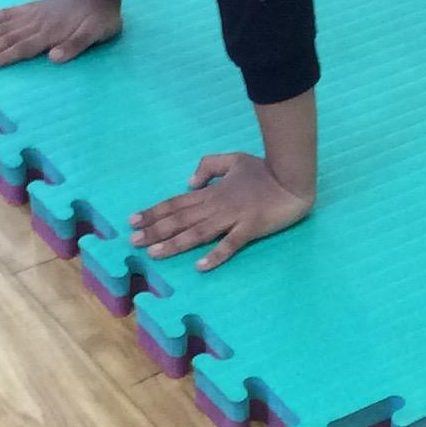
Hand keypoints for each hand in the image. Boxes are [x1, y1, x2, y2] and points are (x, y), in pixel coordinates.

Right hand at [0, 0, 120, 67]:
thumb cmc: (98, 21)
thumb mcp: (95, 35)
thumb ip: (75, 46)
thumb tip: (54, 58)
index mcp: (50, 34)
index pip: (21, 48)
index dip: (3, 57)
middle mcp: (36, 24)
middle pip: (6, 39)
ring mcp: (31, 14)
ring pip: (2, 27)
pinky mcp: (31, 7)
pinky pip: (7, 12)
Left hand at [130, 152, 313, 270]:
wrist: (293, 178)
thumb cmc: (265, 169)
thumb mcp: (234, 160)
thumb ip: (209, 167)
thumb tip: (188, 183)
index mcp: (212, 192)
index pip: (176, 203)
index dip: (154, 212)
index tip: (133, 221)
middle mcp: (216, 205)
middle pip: (180, 219)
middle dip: (155, 230)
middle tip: (133, 241)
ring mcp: (233, 218)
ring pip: (198, 232)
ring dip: (174, 243)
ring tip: (154, 253)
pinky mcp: (250, 228)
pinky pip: (230, 244)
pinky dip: (215, 255)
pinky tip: (200, 266)